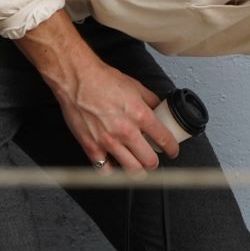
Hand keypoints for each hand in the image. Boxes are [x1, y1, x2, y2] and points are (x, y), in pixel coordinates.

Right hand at [53, 56, 179, 172]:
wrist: (77, 78)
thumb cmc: (102, 79)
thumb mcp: (134, 86)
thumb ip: (150, 100)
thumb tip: (159, 108)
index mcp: (140, 115)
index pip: (165, 140)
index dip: (172, 149)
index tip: (172, 151)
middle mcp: (126, 131)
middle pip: (150, 161)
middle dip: (154, 163)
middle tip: (152, 160)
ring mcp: (108, 141)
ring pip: (131, 170)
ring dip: (138, 171)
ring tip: (138, 168)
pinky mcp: (92, 146)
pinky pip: (105, 169)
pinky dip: (111, 171)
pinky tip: (113, 166)